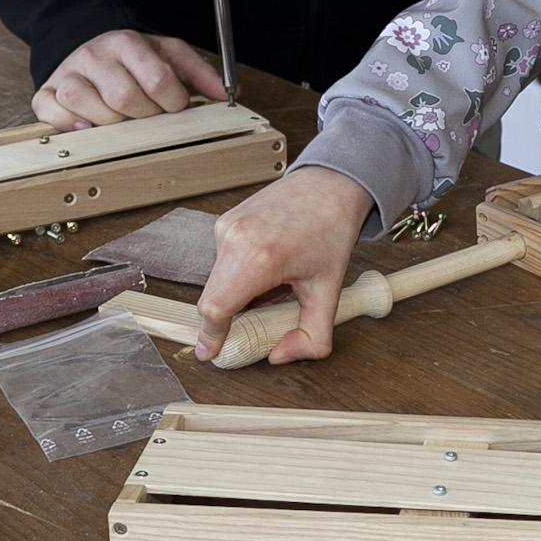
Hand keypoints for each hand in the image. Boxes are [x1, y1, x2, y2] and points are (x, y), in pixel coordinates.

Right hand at [32, 30, 224, 129]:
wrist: (85, 45)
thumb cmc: (131, 58)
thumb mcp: (168, 54)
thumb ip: (199, 72)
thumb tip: (229, 94)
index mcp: (128, 43)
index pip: (158, 80)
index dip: (172, 101)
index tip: (174, 105)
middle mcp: (94, 56)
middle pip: (125, 100)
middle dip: (144, 116)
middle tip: (146, 114)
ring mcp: (68, 75)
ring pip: (91, 110)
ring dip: (112, 124)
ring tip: (120, 118)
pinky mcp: (46, 93)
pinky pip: (55, 115)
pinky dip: (71, 126)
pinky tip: (88, 127)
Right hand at [193, 165, 372, 365]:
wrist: (330, 184)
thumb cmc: (331, 231)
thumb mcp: (329, 292)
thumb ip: (313, 336)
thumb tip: (281, 356)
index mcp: (259, 258)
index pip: (215, 308)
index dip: (210, 336)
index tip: (209, 352)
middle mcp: (235, 239)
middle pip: (214, 297)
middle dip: (234, 314)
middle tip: (267, 309)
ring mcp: (226, 227)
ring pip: (218, 280)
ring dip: (240, 292)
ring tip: (277, 277)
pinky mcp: (224, 221)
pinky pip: (222, 261)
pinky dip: (241, 272)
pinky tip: (270, 261)